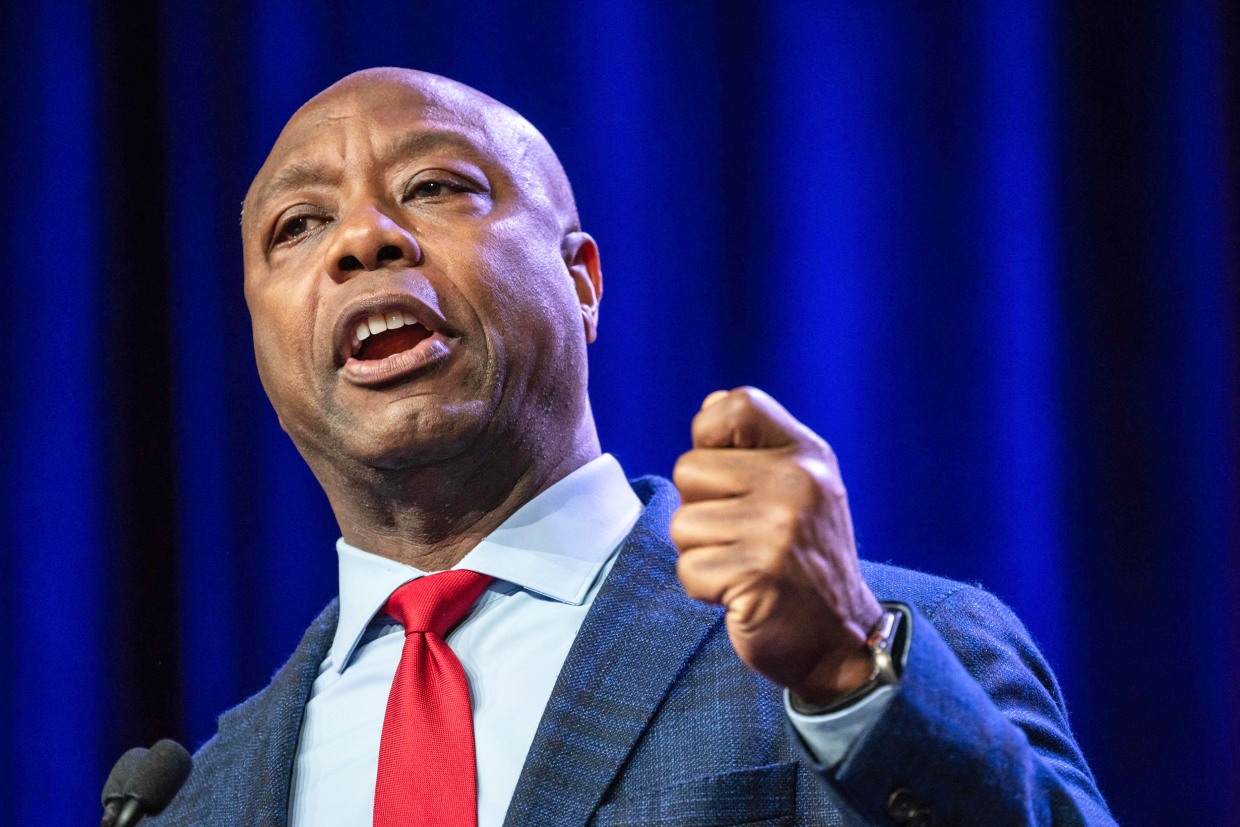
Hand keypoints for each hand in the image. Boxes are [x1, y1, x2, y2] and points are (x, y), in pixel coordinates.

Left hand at [670, 387, 883, 704]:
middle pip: (689, 470)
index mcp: (806, 455)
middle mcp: (796, 483)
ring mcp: (777, 530)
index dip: (711, 437)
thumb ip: (756, 448)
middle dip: (702, 509)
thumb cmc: (805, 561)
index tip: (732, 478)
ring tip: (744, 567)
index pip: (734, 405)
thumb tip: (711, 403)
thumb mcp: (800, 488)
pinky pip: (689, 570)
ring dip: (702, 554)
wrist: (841, 639)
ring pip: (682, 524)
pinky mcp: (757, 575)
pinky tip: (741, 594)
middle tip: (742, 538)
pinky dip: (705, 589)